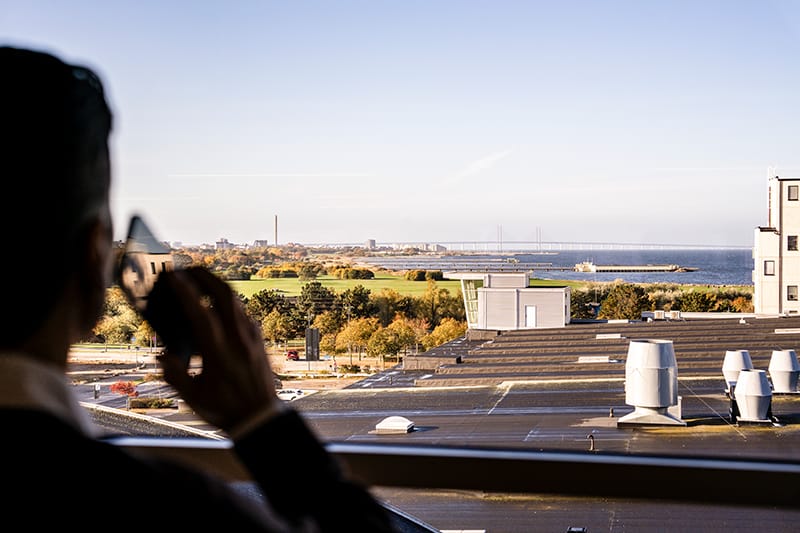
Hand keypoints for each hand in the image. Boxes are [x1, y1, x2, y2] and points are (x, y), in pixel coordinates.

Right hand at [157, 267, 278, 432]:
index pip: (201, 314)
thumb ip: (174, 376)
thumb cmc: (226, 409)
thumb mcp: (193, 398)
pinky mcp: (259, 340)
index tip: (174, 276)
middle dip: (206, 276)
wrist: (261, 416)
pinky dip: (230, 302)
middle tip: (189, 268)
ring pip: (237, 302)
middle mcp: (238, 340)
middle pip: (225, 296)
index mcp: (219, 353)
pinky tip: (220, 304)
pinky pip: (244, 312)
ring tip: (202, 279)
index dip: (186, 292)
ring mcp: (252, 337)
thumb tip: (162, 356)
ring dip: (218, 286)